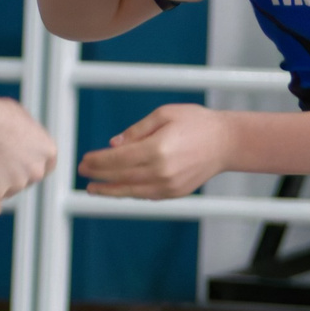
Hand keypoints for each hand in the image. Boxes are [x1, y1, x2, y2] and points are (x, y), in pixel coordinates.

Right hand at [0, 94, 55, 219]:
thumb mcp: (21, 117)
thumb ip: (26, 133)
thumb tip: (21, 135)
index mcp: (47, 150)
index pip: (46, 166)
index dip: (33, 165)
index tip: (24, 163)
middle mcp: (36, 171)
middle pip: (26, 180)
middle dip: (14, 172)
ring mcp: (17, 184)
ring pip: (6, 190)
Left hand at [79, 103, 230, 199]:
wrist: (226, 142)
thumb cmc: (197, 123)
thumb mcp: (164, 115)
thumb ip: (136, 131)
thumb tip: (113, 144)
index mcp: (157, 149)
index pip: (117, 159)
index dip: (98, 161)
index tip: (84, 160)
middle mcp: (161, 171)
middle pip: (120, 176)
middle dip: (98, 175)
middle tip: (83, 172)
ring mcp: (168, 185)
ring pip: (131, 191)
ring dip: (109, 190)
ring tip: (93, 189)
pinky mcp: (175, 193)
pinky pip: (145, 195)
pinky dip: (129, 193)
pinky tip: (118, 189)